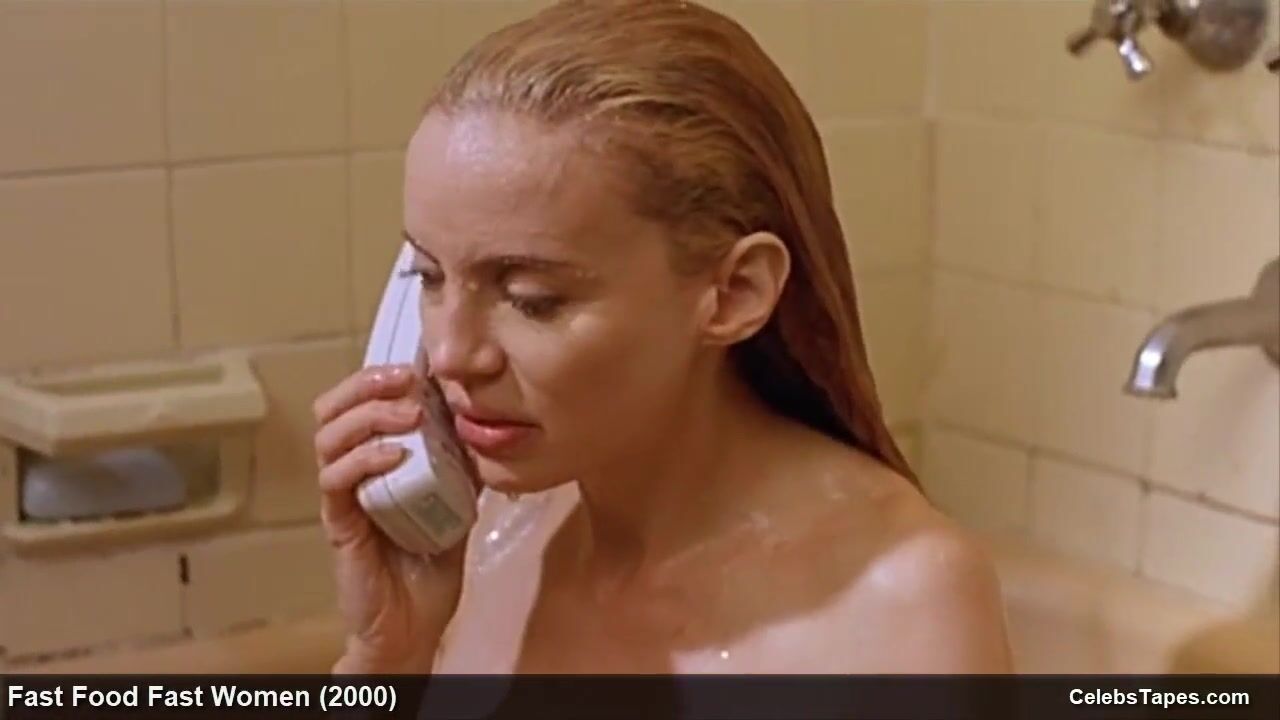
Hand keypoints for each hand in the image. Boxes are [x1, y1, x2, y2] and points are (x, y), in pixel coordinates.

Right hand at [313, 364, 468, 673]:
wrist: (416, 622)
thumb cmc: (432, 558)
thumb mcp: (460, 497)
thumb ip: (463, 460)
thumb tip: (485, 418)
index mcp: (377, 455)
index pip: (364, 400)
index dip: (384, 374)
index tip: (420, 361)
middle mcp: (353, 467)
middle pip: (334, 407)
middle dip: (367, 383)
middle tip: (406, 378)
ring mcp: (343, 493)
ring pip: (329, 435)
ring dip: (368, 415)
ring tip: (408, 413)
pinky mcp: (339, 521)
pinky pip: (336, 480)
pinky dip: (363, 459)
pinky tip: (394, 455)